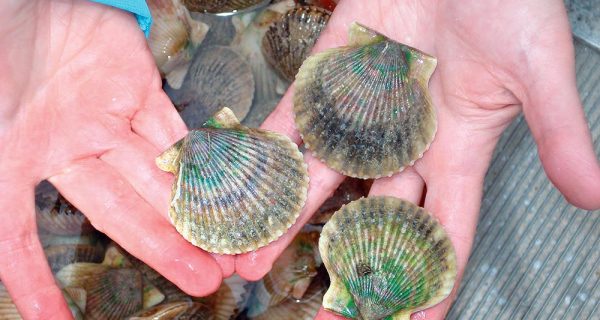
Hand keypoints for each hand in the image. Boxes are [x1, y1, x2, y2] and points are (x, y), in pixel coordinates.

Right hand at [0, 1, 232, 318]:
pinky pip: (171, 133)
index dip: (34, 282)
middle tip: (202, 283)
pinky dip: (195, 163)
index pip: (17, 236)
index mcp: (8, 159)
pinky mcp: (137, 88)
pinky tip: (222, 194)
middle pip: (120, 210)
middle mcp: (62, 145)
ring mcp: (104, 118)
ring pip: (156, 177)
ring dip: (189, 215)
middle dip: (162, 248)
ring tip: (223, 250)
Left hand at [234, 0, 599, 318]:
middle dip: (345, 264)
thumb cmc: (509, 1)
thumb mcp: (538, 72)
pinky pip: (294, 119)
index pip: (442, 231)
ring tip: (252, 259)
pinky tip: (244, 185)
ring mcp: (362, 112)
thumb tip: (593, 195)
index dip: (429, 279)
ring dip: (285, 217)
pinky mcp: (330, 74)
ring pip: (319, 177)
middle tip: (322, 312)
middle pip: (371, 218)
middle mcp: (403, 141)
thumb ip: (558, 133)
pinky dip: (268, 150)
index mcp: (455, 149)